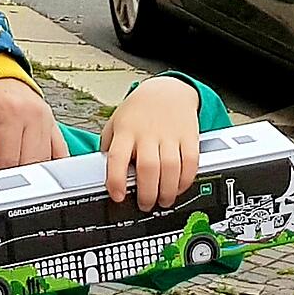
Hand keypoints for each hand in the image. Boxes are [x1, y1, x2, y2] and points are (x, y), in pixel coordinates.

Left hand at [0, 76, 67, 171]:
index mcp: (11, 114)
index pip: (10, 160)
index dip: (0, 178)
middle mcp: (34, 116)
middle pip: (32, 163)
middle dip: (18, 179)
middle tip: (4, 185)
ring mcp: (47, 120)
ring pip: (48, 160)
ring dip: (35, 174)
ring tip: (19, 180)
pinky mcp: (53, 123)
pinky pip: (61, 152)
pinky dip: (53, 165)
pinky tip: (44, 175)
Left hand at [100, 76, 201, 210]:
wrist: (167, 90)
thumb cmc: (139, 112)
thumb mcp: (115, 123)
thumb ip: (109, 148)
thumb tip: (102, 174)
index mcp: (126, 131)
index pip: (117, 157)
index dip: (116, 180)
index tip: (118, 196)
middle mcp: (148, 133)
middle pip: (148, 167)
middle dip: (147, 193)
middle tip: (145, 204)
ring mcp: (170, 134)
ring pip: (171, 168)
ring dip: (167, 191)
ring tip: (163, 200)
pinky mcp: (189, 136)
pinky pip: (191, 162)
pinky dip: (186, 179)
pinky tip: (179, 187)